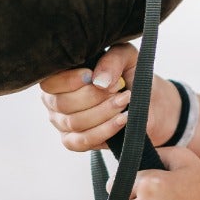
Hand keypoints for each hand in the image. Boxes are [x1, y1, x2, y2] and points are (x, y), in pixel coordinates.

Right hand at [37, 43, 182, 153]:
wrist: (150, 104)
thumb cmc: (130, 76)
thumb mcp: (126, 58)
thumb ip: (112, 59)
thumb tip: (98, 80)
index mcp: (60, 77)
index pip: (50, 82)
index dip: (69, 80)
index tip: (91, 76)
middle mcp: (55, 100)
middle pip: (63, 103)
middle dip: (94, 96)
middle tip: (118, 88)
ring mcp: (63, 123)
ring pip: (75, 122)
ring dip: (104, 111)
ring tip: (124, 101)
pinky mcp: (74, 142)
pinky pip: (83, 141)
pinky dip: (105, 130)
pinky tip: (122, 119)